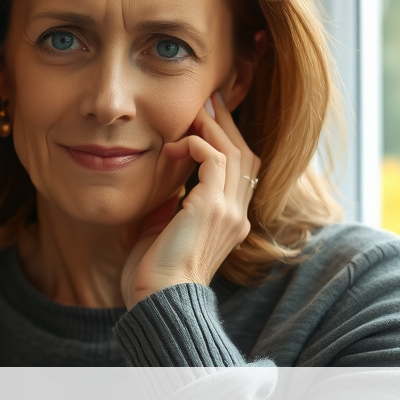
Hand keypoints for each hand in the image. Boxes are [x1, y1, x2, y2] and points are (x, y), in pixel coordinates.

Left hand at [119, 91, 260, 308]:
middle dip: (227, 124)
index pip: (242, 170)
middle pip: (246, 154)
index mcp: (230, 221)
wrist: (158, 300)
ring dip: (212, 127)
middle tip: (209, 100)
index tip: (208, 117)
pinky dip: (194, 145)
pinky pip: (212, 159)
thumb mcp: (166, 229)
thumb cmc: (154, 272)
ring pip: (233, 152)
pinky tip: (172, 148)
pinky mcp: (211, 208)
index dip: (229, 140)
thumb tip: (165, 182)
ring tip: (196, 108)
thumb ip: (174, 204)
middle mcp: (237, 215)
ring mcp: (228, 212)